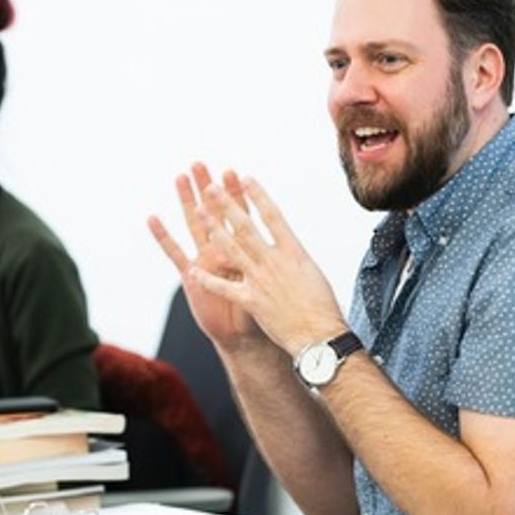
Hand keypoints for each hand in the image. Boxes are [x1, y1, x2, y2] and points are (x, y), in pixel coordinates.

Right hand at [148, 164, 264, 350]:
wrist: (246, 335)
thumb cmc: (267, 307)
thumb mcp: (273, 284)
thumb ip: (271, 266)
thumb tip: (277, 251)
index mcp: (246, 249)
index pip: (242, 215)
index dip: (238, 195)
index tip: (234, 171)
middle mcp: (224, 250)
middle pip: (216, 213)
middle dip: (209, 188)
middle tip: (200, 164)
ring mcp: (206, 261)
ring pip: (195, 225)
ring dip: (187, 201)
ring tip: (180, 178)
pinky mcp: (191, 277)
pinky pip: (175, 254)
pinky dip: (164, 237)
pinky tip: (152, 218)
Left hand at [189, 175, 347, 356]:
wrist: (320, 337)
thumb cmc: (322, 307)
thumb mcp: (312, 273)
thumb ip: (294, 257)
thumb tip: (287, 246)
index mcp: (294, 252)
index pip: (273, 216)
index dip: (258, 196)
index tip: (245, 178)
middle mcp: (275, 262)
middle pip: (247, 227)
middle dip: (227, 205)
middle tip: (211, 187)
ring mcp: (261, 280)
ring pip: (232, 249)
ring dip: (213, 229)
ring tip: (199, 212)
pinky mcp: (251, 301)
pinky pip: (224, 288)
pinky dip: (207, 280)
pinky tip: (192, 271)